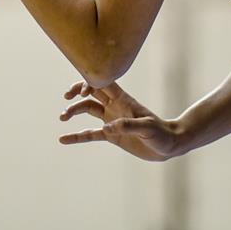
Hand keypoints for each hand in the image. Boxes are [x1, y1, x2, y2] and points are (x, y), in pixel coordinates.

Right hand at [58, 81, 182, 162]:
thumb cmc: (161, 133)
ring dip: (74, 111)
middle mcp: (115, 107)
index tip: (81, 94)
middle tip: (66, 97)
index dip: (90, 83)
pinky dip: (77, 136)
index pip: (103, 84)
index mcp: (123, 100)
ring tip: (61, 118)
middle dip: (77, 91)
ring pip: (88, 110)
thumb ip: (129, 125)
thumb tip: (107, 127)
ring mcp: (112, 120)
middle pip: (92, 93)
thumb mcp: (147, 128)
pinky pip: (90, 134)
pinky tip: (63, 139)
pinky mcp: (111, 135)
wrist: (169, 146)